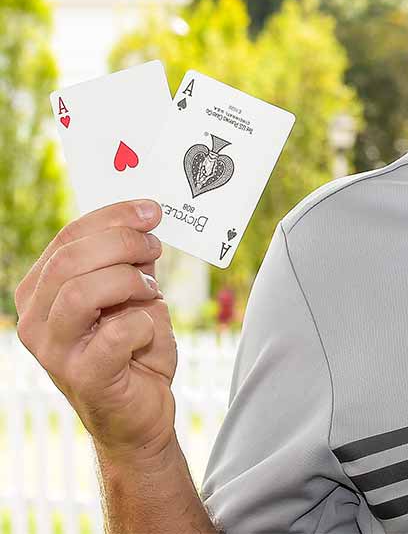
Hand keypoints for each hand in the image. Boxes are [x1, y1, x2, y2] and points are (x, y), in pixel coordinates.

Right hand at [14, 200, 178, 460]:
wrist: (140, 412)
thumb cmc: (133, 348)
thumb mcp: (130, 294)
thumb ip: (127, 260)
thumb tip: (145, 217)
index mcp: (41, 291)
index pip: (68, 238)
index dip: (114, 216)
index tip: (152, 210)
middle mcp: (36, 320)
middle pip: (70, 260)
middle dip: (124, 244)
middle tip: (155, 248)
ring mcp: (55, 351)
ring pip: (82, 293)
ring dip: (129, 282)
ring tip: (150, 292)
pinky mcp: (84, 376)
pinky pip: (117, 333)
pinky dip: (144, 324)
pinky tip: (148, 332)